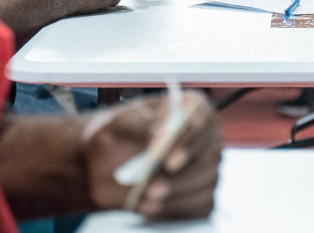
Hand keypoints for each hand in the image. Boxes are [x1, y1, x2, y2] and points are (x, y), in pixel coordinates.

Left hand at [82, 92, 221, 220]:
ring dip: (178, 193)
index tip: (169, 160)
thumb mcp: (116, 123)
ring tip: (148, 199)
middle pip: (210, 152)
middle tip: (154, 187)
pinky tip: (153, 208)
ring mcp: (205, 164)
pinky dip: (178, 208)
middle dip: (183, 174)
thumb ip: (137, 122)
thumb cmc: (114, 135)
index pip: (202, 118)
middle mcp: (203, 134)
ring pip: (206, 180)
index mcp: (188, 106)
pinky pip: (201, 203)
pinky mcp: (200, 191)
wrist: (103, 164)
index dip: (189, 140)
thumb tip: (159, 133)